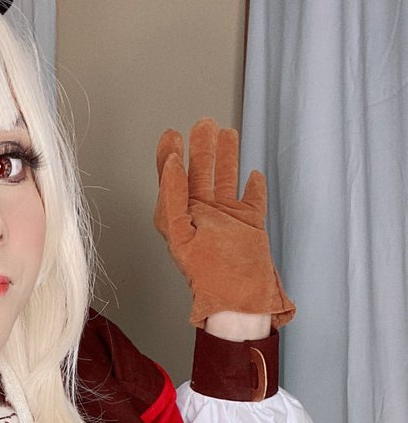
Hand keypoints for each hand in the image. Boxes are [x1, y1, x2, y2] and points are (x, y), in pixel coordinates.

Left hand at [154, 118, 293, 327]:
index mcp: (182, 219)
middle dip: (200, 148)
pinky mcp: (251, 225)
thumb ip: (172, 198)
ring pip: (226, 179)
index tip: (171, 134)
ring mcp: (228, 220)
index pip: (172, 181)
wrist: (241, 299)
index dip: (169, 157)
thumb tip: (169, 165)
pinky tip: (253, 173)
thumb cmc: (209, 276)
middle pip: (200, 174)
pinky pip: (252, 199)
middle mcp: (203, 216)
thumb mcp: (182, 234)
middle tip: (203, 123)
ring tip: (227, 132)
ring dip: (226, 157)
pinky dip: (253, 186)